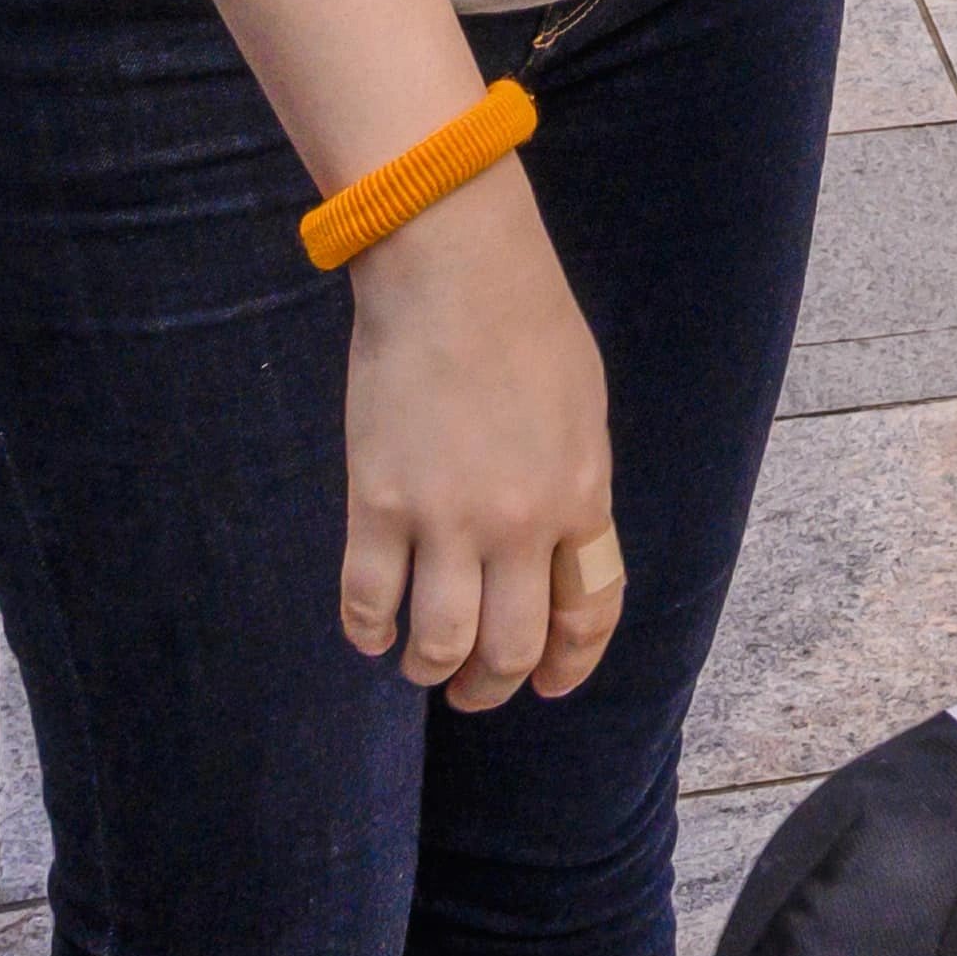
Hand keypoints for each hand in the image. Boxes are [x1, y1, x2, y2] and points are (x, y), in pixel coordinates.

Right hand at [336, 179, 623, 708]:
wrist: (456, 264)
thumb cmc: (527, 319)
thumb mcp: (583, 408)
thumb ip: (574, 485)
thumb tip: (558, 549)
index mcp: (583, 494)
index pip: (590, 612)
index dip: (570, 664)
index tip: (549, 684)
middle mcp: (521, 522)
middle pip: (513, 647)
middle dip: (493, 687)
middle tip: (474, 692)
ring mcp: (447, 518)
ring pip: (441, 645)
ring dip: (430, 670)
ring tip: (420, 666)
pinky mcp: (378, 503)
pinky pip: (368, 602)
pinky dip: (367, 631)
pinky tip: (369, 629)